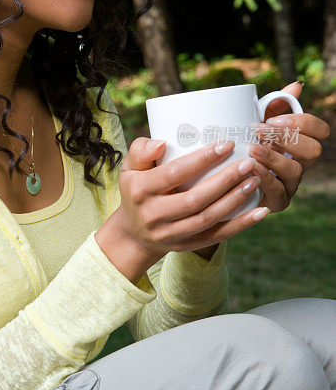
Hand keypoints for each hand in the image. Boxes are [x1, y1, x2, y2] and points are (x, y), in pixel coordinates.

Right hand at [113, 136, 269, 264]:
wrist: (133, 234)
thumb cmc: (136, 191)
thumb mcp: (129, 169)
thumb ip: (140, 150)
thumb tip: (161, 143)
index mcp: (141, 191)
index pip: (174, 173)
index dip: (201, 159)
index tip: (227, 144)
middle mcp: (154, 215)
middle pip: (195, 199)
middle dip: (225, 180)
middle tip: (248, 163)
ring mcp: (170, 234)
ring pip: (207, 219)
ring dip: (234, 201)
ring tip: (255, 181)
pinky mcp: (186, 246)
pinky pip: (217, 237)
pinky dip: (241, 225)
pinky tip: (260, 212)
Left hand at [249, 81, 330, 212]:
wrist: (223, 179)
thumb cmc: (243, 147)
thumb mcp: (255, 124)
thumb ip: (274, 105)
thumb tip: (297, 85)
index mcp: (300, 143)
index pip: (320, 131)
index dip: (303, 123)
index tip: (274, 118)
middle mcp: (300, 164)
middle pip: (313, 151)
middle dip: (287, 138)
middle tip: (259, 131)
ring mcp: (291, 184)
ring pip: (296, 171)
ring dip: (274, 157)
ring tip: (252, 148)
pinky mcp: (277, 202)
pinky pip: (278, 192)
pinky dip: (265, 178)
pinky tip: (251, 168)